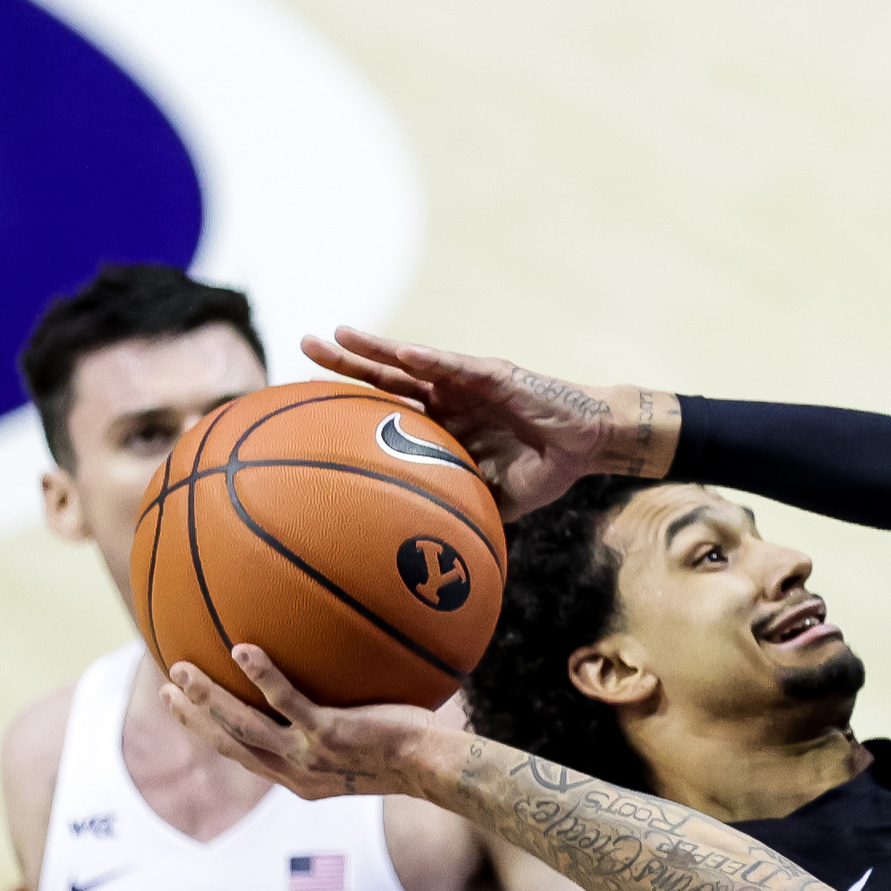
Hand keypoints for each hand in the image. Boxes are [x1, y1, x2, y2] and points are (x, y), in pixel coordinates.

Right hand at [161, 649, 455, 805]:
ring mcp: (310, 754)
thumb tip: (334, 692)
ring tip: (182, 668)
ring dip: (207, 699)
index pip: (242, 755)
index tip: (183, 708)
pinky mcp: (331, 733)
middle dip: (193, 718)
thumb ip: (337, 728)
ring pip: (242, 726)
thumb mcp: (364, 748)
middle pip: (228, 743)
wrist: (437, 767)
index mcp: (297, 778)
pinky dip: (262, 676)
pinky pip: (287, 701)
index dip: (208, 732)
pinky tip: (244, 649)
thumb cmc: (411, 752)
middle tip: (166, 687)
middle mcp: (295, 772)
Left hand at [305, 327, 671, 517]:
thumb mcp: (490, 498)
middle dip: (344, 361)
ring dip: (375, 348)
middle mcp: (447, 397)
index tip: (303, 401)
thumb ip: (458, 511)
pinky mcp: (496, 376)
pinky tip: (402, 352)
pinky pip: (457, 367)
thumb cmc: (540, 470)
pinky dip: (431, 360)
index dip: (347, 402)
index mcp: (441, 424)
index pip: (384, 408)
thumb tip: (424, 555)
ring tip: (337, 334)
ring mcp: (467, 384)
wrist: (587, 447)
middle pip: (385, 376)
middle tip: (303, 346)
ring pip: (412, 362)